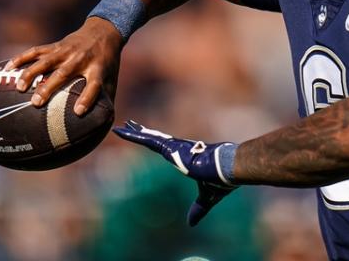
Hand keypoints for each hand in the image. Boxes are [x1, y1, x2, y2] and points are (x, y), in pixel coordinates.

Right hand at [6, 17, 121, 114]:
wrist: (104, 31)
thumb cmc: (107, 62)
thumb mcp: (112, 79)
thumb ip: (107, 99)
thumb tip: (103, 126)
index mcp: (97, 70)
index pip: (93, 86)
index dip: (87, 99)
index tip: (78, 112)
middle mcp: (81, 60)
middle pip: (63, 74)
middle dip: (49, 88)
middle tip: (35, 103)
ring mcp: (66, 51)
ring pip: (46, 61)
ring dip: (31, 73)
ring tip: (18, 88)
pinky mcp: (55, 45)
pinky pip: (36, 51)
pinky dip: (21, 58)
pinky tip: (8, 68)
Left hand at [112, 120, 237, 225]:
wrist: (226, 168)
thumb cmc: (220, 179)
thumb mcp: (207, 197)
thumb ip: (198, 209)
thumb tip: (192, 224)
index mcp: (186, 157)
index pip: (167, 148)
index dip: (157, 141)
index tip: (151, 135)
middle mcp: (178, 149)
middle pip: (156, 139)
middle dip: (144, 132)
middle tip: (131, 124)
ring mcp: (173, 147)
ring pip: (149, 138)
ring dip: (134, 132)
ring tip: (122, 125)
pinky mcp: (169, 148)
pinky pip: (146, 140)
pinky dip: (133, 136)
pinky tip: (122, 131)